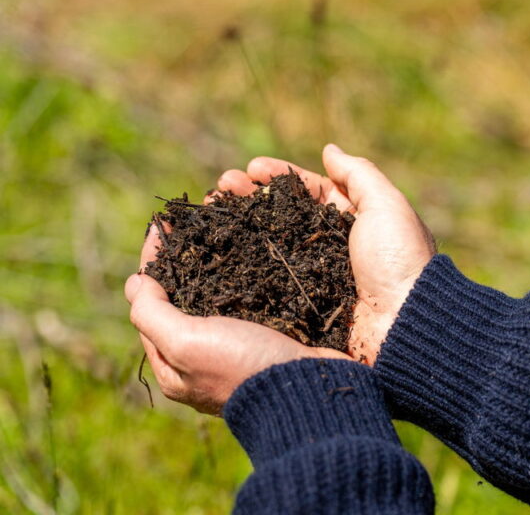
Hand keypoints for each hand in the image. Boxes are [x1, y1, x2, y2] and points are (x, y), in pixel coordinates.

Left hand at [126, 226, 347, 414]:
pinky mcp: (272, 339)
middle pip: (183, 302)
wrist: (310, 388)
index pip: (149, 306)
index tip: (160, 225)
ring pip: (219, 299)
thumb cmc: (244, 367)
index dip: (151, 263)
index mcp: (175, 366)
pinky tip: (254, 257)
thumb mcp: (187, 343)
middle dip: (182, 261)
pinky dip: (249, 278)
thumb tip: (135, 283)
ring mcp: (239, 349)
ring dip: (217, 266)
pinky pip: (252, 302)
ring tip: (221, 232)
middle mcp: (204, 359)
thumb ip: (153, 314)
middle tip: (190, 225)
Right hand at [216, 144, 435, 365]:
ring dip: (241, 225)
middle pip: (285, 215)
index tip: (250, 168)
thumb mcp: (386, 207)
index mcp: (356, 220)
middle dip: (251, 197)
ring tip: (213, 211)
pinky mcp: (304, 306)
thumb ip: (358, 175)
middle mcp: (334, 247)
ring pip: (271, 244)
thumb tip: (329, 150)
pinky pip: (269, 279)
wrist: (403, 327)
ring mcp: (316, 277)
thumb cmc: (397, 262)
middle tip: (220, 187)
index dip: (280, 177)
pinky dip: (244, 263)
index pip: (311, 191)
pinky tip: (221, 251)